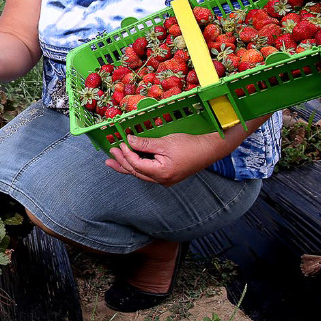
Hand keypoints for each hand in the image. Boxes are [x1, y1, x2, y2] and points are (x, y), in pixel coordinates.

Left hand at [105, 132, 219, 185]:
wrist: (209, 150)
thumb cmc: (190, 145)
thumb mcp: (165, 142)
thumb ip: (145, 143)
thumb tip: (128, 140)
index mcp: (161, 173)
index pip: (136, 164)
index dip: (126, 153)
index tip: (120, 143)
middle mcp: (161, 180)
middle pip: (136, 172)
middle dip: (121, 162)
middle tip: (110, 154)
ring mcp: (165, 179)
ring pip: (141, 174)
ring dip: (126, 166)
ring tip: (113, 161)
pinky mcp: (167, 176)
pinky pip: (148, 172)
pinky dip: (137, 166)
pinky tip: (130, 162)